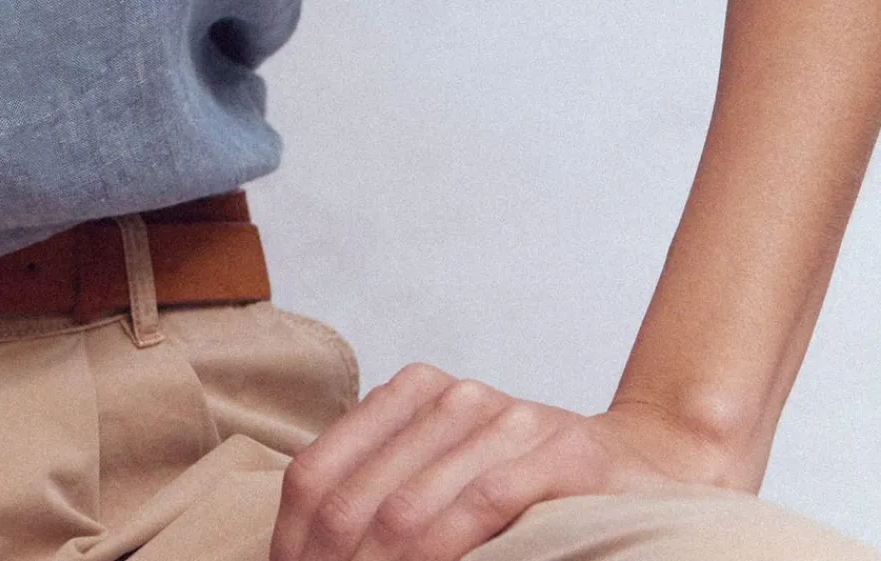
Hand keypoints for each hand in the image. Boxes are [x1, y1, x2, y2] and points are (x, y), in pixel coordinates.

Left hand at [270, 364, 748, 560]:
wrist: (644, 467)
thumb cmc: (536, 488)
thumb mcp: (447, 475)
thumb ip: (386, 491)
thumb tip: (307, 552)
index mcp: (414, 394)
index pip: (319, 474)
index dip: (294, 544)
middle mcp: (454, 398)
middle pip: (356, 499)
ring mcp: (508, 420)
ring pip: (409, 509)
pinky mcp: (560, 453)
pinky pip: (484, 505)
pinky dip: (449, 550)